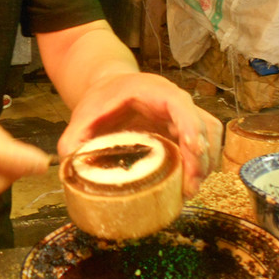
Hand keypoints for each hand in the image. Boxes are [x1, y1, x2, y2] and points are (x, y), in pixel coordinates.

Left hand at [57, 73, 222, 197]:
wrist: (110, 88)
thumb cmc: (101, 100)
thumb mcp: (83, 115)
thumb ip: (73, 137)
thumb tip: (68, 163)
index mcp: (153, 92)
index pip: (180, 105)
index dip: (190, 126)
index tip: (193, 149)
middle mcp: (175, 102)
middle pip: (202, 125)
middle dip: (201, 157)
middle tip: (190, 187)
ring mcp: (183, 116)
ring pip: (210, 136)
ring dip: (206, 163)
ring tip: (190, 190)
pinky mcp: (184, 130)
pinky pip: (205, 144)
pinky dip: (204, 163)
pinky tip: (190, 183)